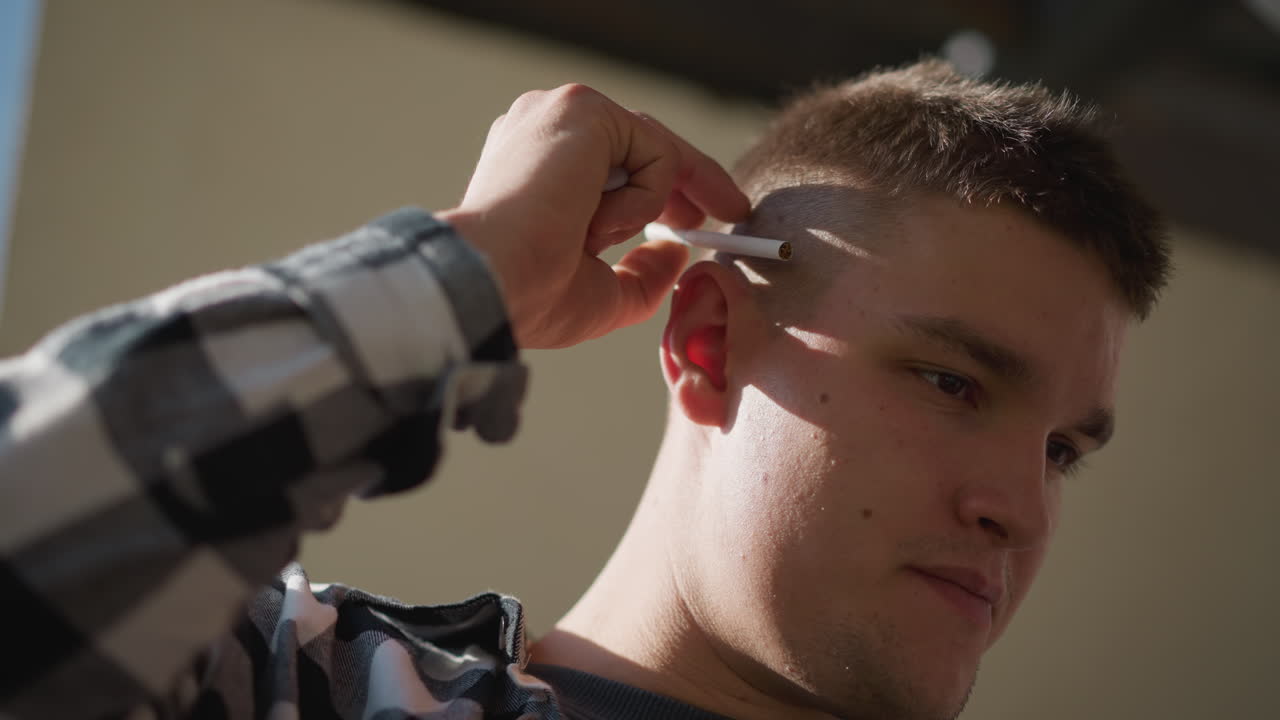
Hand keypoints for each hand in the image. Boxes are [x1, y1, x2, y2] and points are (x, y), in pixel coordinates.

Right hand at [438, 84, 749, 348]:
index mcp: (536, 163)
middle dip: (693, 179)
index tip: (700, 220)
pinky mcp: (583, 110)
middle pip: (643, 141)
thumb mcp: (600, 290)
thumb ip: (641, 271)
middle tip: (732, 211)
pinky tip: (592, 222)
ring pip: (651, 150)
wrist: (493, 283)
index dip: (666, 188)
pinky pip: (654, 153)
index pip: (618, 159)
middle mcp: (544, 127)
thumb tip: (676, 251)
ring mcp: (561, 113)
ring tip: (593, 238)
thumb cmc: (528, 294)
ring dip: (647, 206)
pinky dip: (642, 199)